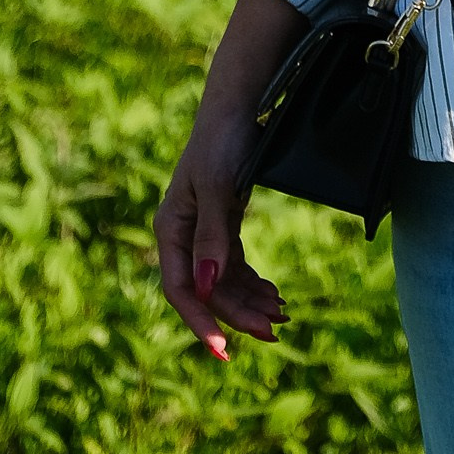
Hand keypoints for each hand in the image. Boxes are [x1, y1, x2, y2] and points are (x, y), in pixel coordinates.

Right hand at [155, 121, 287, 357]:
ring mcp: (204, 230)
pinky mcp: (224, 223)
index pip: (180, 289)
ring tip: (281, 316)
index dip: (201, 321)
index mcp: (171, 228)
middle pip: (208, 289)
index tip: (225, 349)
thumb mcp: (217, 187)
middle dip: (238, 313)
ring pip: (224, 281)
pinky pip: (236, 265)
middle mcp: (183, 234)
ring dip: (250, 301)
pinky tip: (274, 295)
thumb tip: (208, 288)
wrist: (242, 104)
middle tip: (275, 331)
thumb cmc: (223, 140)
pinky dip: (254, 282)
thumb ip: (211, 238)